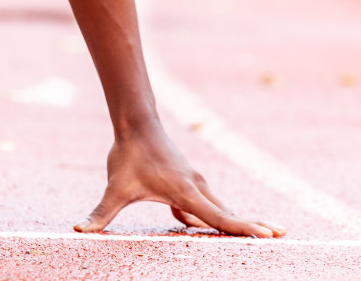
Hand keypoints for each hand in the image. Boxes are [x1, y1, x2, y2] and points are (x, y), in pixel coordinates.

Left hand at [76, 127, 283, 237]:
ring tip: (263, 232)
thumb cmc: (127, 156)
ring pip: (219, 207)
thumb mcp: (114, 188)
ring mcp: (194, 182)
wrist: (135, 123)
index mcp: (186, 192)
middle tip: (281, 236)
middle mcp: (197, 187)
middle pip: (228, 212)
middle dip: (253, 226)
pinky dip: (216, 215)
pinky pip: (206, 203)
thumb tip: (79, 230)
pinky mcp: (187, 181)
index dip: (244, 228)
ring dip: (237, 220)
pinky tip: (203, 227)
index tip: (269, 235)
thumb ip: (100, 213)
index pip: (220, 217)